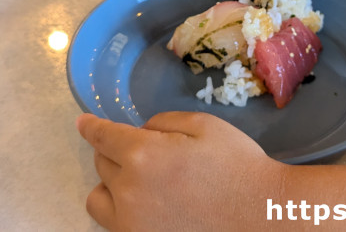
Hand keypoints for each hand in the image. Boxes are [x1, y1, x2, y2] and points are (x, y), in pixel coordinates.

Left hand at [77, 112, 284, 230]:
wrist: (262, 215)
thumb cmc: (237, 166)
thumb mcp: (203, 125)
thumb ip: (163, 122)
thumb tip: (140, 133)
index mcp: (143, 155)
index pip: (102, 137)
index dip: (91, 127)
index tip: (83, 123)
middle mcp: (129, 191)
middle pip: (102, 164)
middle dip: (115, 152)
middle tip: (142, 152)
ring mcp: (132, 224)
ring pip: (98, 199)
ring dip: (111, 185)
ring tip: (136, 183)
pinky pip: (115, 223)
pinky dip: (122, 211)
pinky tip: (147, 206)